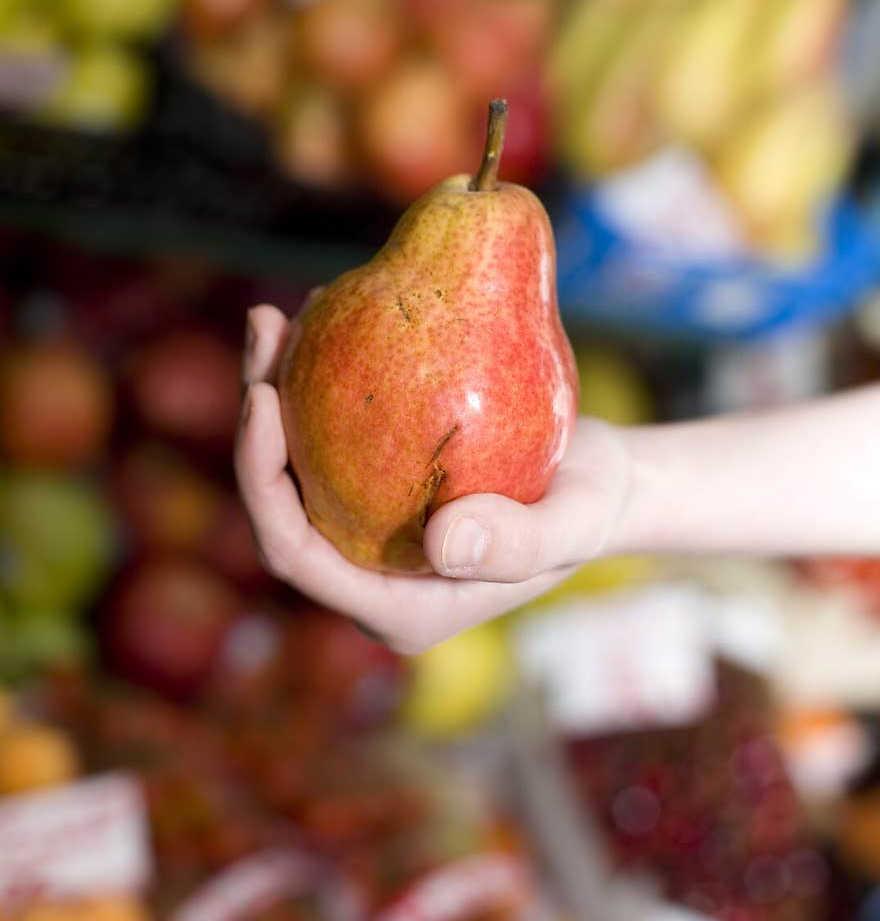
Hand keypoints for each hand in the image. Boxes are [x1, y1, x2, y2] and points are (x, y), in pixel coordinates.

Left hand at [235, 303, 632, 652]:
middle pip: (280, 502)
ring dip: (277, 386)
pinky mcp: (379, 488)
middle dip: (256, 417)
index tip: (262, 397)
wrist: (605, 487)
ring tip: (276, 314)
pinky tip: (323, 316)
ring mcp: (369, 532)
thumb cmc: (594, 513)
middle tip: (264, 328)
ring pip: (296, 464)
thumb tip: (443, 541)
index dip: (260, 481)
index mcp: (392, 606)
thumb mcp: (574, 526)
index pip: (295, 556)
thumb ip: (518, 545)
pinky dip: (319, 380)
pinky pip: (329, 437)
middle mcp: (366, 574)